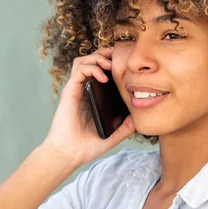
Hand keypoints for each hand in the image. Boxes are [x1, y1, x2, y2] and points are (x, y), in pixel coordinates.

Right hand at [42, 46, 134, 165]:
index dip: (110, 62)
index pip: (100, 71)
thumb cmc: (86, 146)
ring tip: (109, 64)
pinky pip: (79, 70)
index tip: (124, 64)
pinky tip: (103, 76)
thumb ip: (125, 128)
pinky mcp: (70, 91)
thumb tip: (138, 119)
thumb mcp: (112, 136)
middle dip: (104, 54)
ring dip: (97, 57)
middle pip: (91, 60)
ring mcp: (76, 90)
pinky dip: (91, 68)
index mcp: (93, 97)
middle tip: (118, 56)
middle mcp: (83, 90)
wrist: (69, 154)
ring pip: (83, 61)